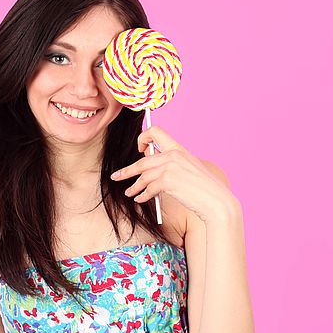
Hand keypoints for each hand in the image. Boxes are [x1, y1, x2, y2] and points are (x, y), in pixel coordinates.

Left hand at [110, 124, 238, 222]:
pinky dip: (142, 195)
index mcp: (179, 148)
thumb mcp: (189, 169)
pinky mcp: (167, 181)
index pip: (155, 131)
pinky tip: (140, 199)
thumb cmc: (204, 188)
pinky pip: (148, 188)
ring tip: (129, 193)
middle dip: (127, 170)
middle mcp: (173, 155)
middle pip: (142, 160)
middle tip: (116, 176)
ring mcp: (170, 167)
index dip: (143, 138)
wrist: (216, 201)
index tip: (140, 149)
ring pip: (143, 176)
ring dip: (134, 186)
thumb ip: (171, 163)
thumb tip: (150, 163)